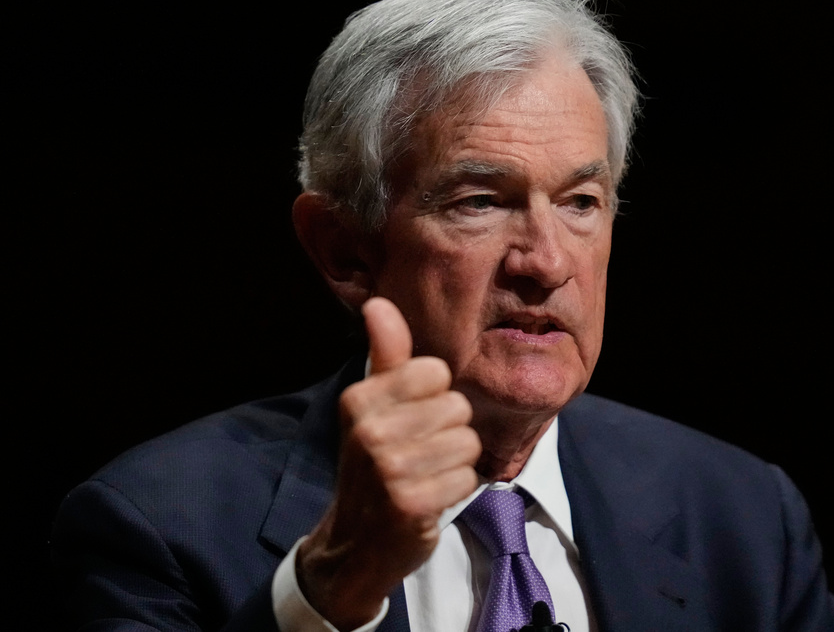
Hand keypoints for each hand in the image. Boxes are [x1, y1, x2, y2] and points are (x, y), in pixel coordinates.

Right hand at [296, 297, 481, 629]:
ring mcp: (388, 469)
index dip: (434, 397)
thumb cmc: (375, 463)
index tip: (412, 420)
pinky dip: (456, 491)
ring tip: (426, 476)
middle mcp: (369, 431)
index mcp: (359, 399)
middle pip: (457, 408)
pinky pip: (467, 478)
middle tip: (419, 454)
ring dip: (455, 464)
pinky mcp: (410, 504)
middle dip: (449, 432)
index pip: (436, 372)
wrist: (355, 542)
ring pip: (467, 443)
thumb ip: (385, 354)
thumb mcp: (373, 406)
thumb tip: (378, 303)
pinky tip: (429, 499)